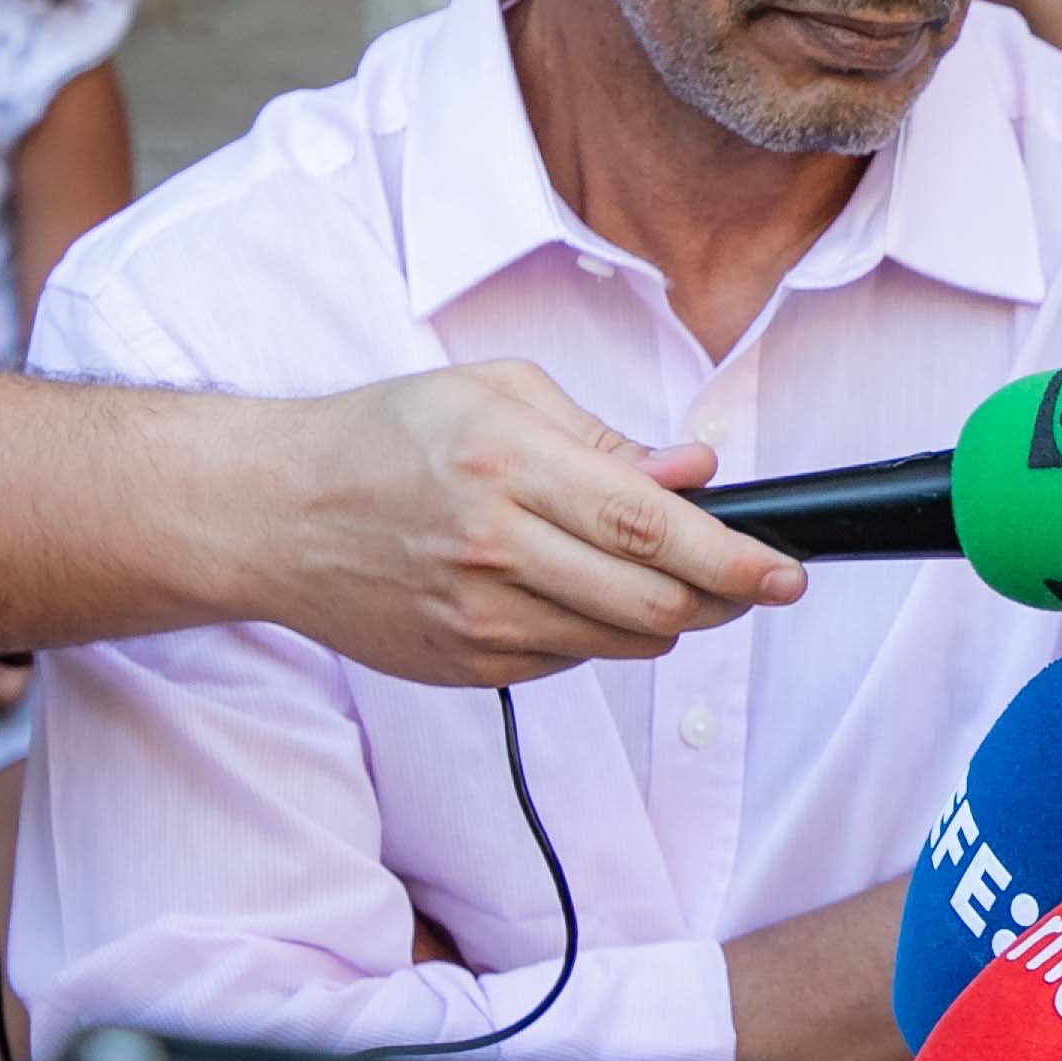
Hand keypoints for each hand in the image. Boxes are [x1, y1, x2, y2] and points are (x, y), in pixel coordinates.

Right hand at [259, 362, 802, 686]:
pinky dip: (593, 634)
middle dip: (721, 601)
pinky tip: (562, 591)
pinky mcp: (463, 665)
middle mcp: (492, 548)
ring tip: (653, 577)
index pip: (650, 527)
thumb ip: (608, 440)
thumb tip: (697, 475)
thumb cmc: (388, 438)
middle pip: (651, 605)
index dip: (734, 559)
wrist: (273, 511)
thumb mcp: (498, 396)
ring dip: (664, 620)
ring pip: (620, 644)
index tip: (787, 574)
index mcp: (508, 465)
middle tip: (746, 583)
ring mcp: (475, 618)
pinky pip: (568, 662)